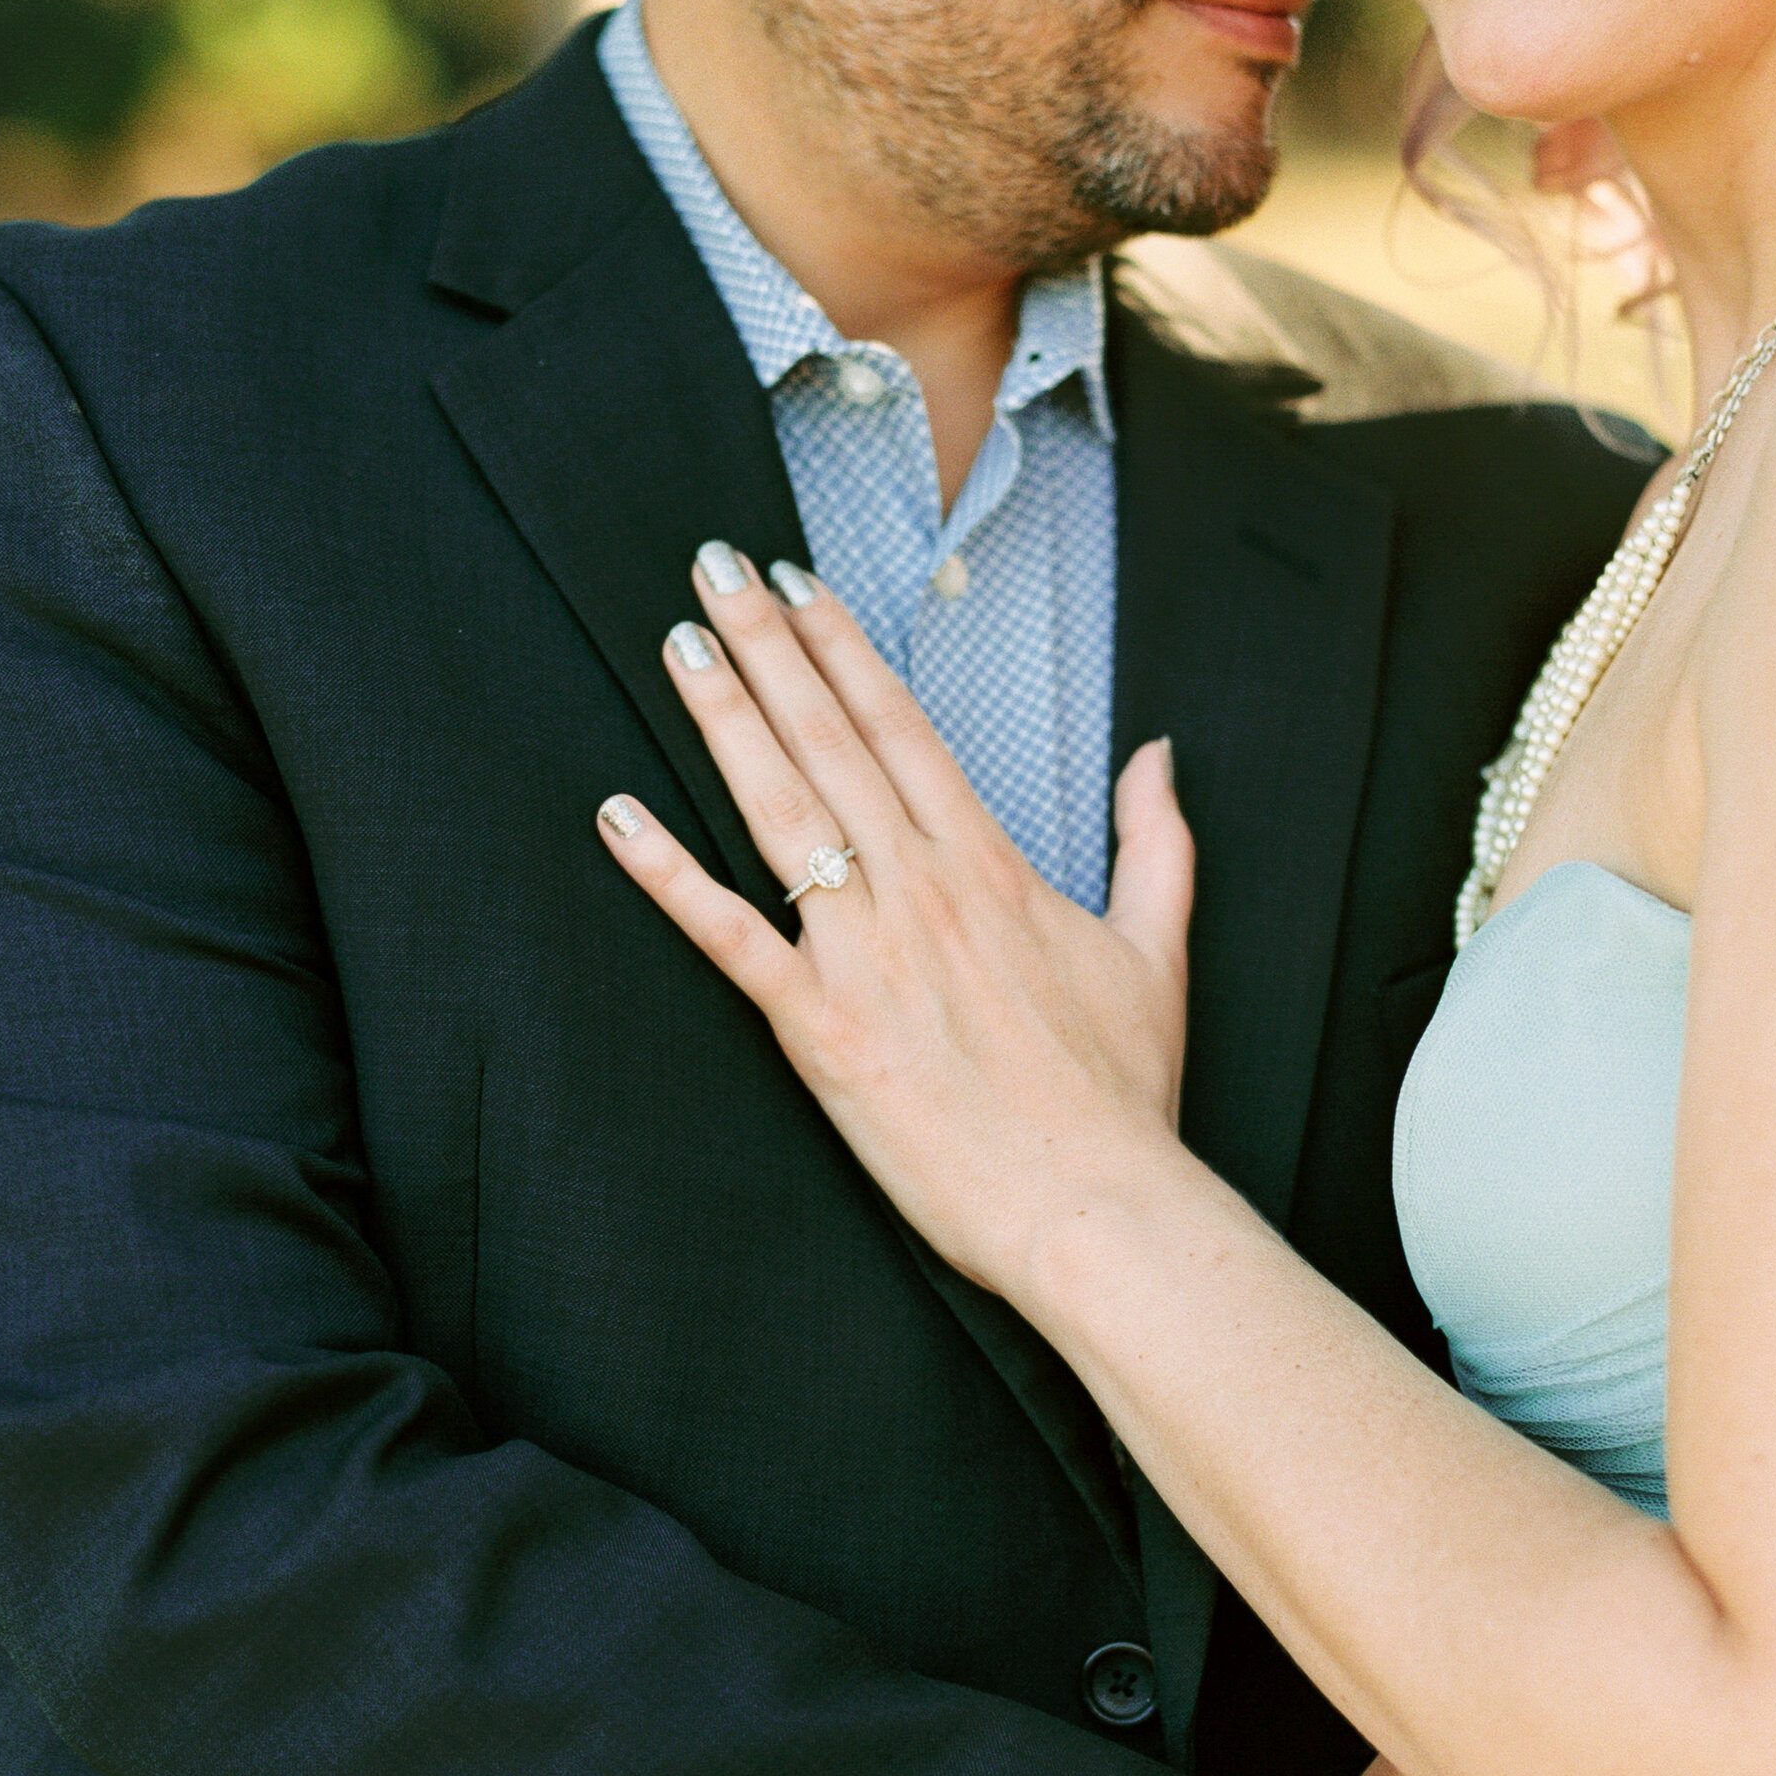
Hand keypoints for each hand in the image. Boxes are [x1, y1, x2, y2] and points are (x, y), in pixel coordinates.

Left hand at [596, 548, 1194, 1291]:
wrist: (1099, 1207)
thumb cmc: (1122, 1096)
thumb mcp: (1156, 949)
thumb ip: (1154, 840)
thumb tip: (1155, 754)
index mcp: (989, 865)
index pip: (899, 726)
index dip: (840, 648)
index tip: (795, 583)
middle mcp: (921, 889)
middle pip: (827, 740)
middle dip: (765, 646)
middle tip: (711, 567)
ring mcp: (867, 955)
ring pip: (778, 810)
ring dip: (722, 719)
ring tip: (677, 642)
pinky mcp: (822, 1031)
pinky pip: (730, 937)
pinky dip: (670, 875)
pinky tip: (619, 816)